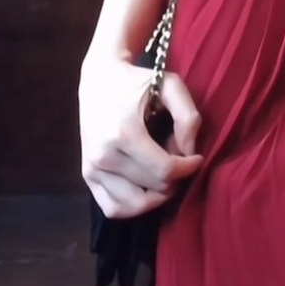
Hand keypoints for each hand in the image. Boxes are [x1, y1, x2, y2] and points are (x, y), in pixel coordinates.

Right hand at [79, 55, 203, 217]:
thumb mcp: (171, 86)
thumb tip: (189, 152)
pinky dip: (133, 206)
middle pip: (153, 188)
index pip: (165, 171)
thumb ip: (188, 117)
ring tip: (164, 176)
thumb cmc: (138, 81)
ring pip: (133, 205)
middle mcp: (104, 156)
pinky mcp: (87, 176)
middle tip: (178, 159)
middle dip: (175, 178)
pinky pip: (112, 208)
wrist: (99, 77)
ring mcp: (92, 169)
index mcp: (124, 134)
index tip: (197, 158)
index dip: (188, 169)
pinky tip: (146, 189)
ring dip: (156, 197)